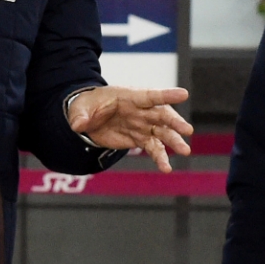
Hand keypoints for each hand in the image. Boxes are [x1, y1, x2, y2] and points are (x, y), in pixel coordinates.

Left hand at [67, 87, 192, 172]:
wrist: (89, 118)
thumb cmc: (88, 105)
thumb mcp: (80, 107)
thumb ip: (80, 116)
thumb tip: (78, 125)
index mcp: (130, 97)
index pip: (150, 95)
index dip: (167, 95)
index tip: (184, 94)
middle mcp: (141, 111)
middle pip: (162, 115)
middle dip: (175, 122)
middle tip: (187, 130)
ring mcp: (142, 125)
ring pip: (162, 133)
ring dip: (174, 141)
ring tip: (185, 151)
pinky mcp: (140, 139)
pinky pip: (153, 149)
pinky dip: (161, 158)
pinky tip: (166, 168)